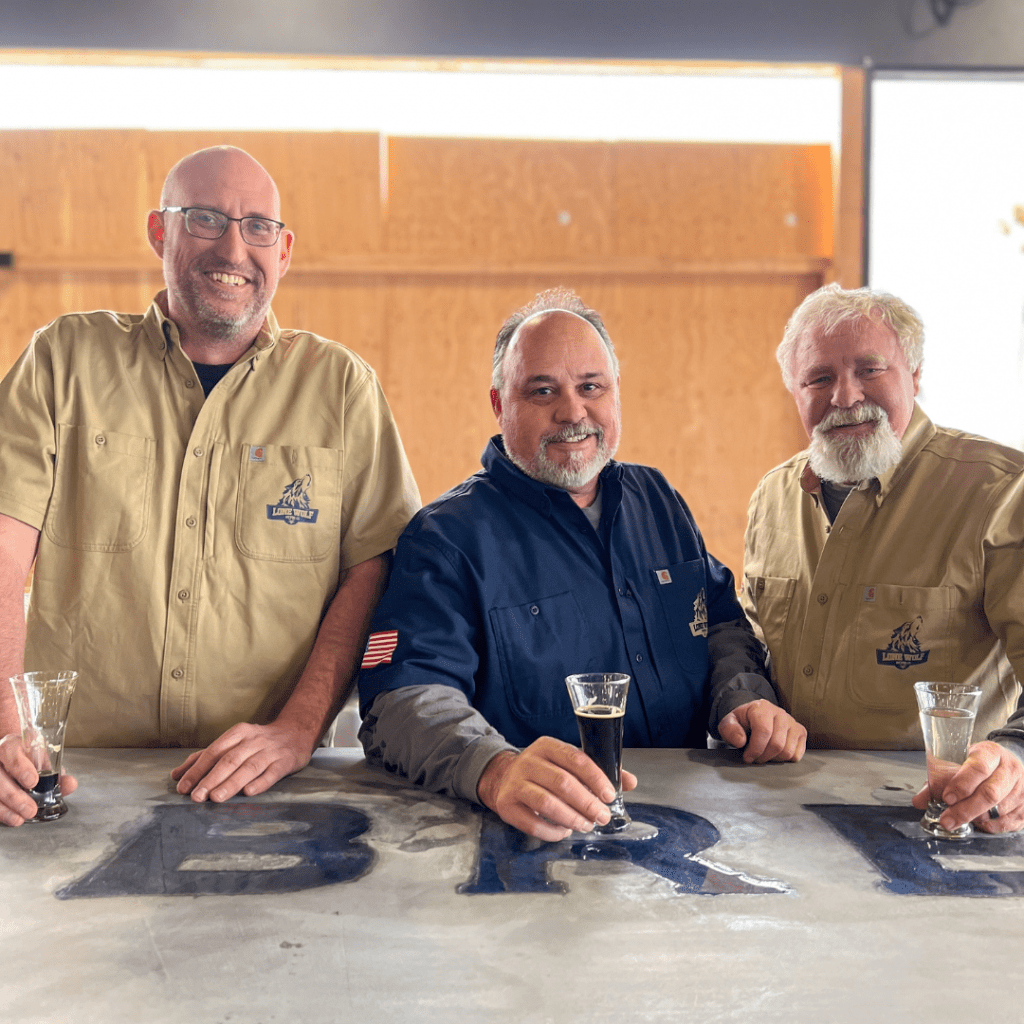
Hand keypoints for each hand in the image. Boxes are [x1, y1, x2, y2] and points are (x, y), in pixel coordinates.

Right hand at [0, 733, 77, 825]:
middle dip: (14, 795)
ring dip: (5, 808)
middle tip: (30, 808)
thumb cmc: (28, 757)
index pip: (9, 751)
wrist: (13, 755)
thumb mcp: (42, 760)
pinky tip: (12, 818)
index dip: (20, 767)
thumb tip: (70, 784)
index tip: (32, 781)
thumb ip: (56, 772)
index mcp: (12, 744)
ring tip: (21, 817)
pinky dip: (2, 812)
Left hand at [171, 721, 313, 802]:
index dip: (197, 769)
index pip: (214, 751)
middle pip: (229, 760)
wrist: (296, 732)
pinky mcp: (286, 761)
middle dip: (211, 779)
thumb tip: (177, 775)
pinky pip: (272, 773)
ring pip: (249, 767)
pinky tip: (249, 792)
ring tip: (216, 798)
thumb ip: (205, 757)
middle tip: (196, 796)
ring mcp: (270, 751)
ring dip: (231, 783)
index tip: (183, 787)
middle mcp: (254, 740)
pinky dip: (260, 782)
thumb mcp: (233, 742)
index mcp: (238, 733)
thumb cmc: (258, 742)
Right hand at [476, 736, 637, 841]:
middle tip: (602, 816)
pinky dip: (552, 831)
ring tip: (586, 825)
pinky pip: (532, 822)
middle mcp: (529, 761)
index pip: (575, 759)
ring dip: (572, 818)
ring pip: (547, 803)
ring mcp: (515, 783)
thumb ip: (597, 771)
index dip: (596, 778)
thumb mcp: (566, 763)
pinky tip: (565, 831)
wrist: (502, 777)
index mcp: (547, 746)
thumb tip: (630, 781)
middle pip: (562, 783)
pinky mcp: (507, 804)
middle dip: (587, 803)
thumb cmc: (543, 771)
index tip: (610, 795)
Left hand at [717, 699, 806, 763]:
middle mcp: (780, 713)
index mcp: (762, 708)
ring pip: (788, 751)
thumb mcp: (729, 723)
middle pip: (777, 744)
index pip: (764, 731)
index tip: (747, 757)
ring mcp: (792, 722)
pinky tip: (775, 753)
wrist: (753, 718)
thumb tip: (740, 741)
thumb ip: (729, 730)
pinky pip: (797, 754)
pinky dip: (785, 759)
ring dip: (773, 759)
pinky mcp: (800, 732)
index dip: (755, 749)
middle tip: (754, 758)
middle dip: (763, 756)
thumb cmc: (742, 722)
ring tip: (764, 754)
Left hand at [911, 740, 1023, 833]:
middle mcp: (1010, 769)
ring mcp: (1022, 788)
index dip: (961, 784)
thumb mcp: (960, 761)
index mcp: (991, 753)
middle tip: (947, 819)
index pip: (979, 768)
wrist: (1010, 761)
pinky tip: (979, 823)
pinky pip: (1009, 822)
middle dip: (965, 810)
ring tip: (960, 820)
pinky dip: (992, 826)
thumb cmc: (980, 762)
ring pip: (1000, 809)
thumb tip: (919, 801)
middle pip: (990, 793)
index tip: (947, 798)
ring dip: (977, 818)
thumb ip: (938, 780)